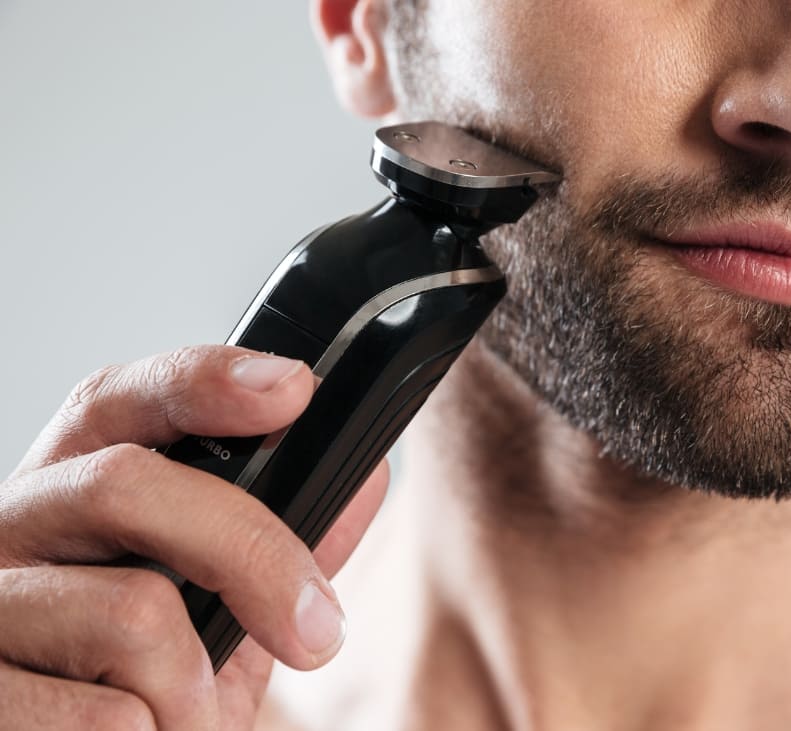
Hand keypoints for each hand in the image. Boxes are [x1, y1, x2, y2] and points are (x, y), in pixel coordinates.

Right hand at [0, 346, 389, 729]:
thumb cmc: (145, 686)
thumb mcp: (221, 612)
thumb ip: (281, 544)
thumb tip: (363, 480)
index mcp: (74, 489)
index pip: (122, 400)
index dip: (204, 380)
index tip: (290, 387)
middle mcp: (11, 527)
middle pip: (126, 485)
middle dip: (250, 555)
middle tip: (316, 630)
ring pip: (130, 614)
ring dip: (193, 690)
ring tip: (181, 717)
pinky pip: (104, 716)